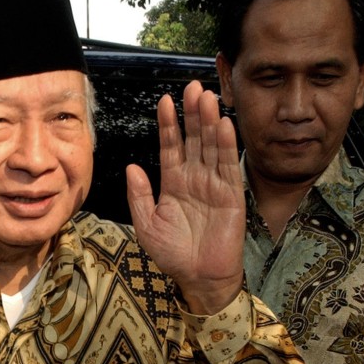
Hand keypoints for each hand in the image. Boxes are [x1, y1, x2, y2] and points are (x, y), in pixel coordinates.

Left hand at [126, 80, 244, 314]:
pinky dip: (226, 145)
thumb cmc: (172, 254)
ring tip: (206, 97)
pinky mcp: (232, 195)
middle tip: (192, 86)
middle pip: (193, 139)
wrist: (198, 277)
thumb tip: (132, 166)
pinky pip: (229, 166)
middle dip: (191, 113)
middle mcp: (195, 178)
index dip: (169, 124)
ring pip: (211, 146)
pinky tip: (223, 125)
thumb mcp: (146, 224)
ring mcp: (214, 184)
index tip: (165, 100)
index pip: (170, 146)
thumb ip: (139, 195)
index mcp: (173, 182)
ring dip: (209, 122)